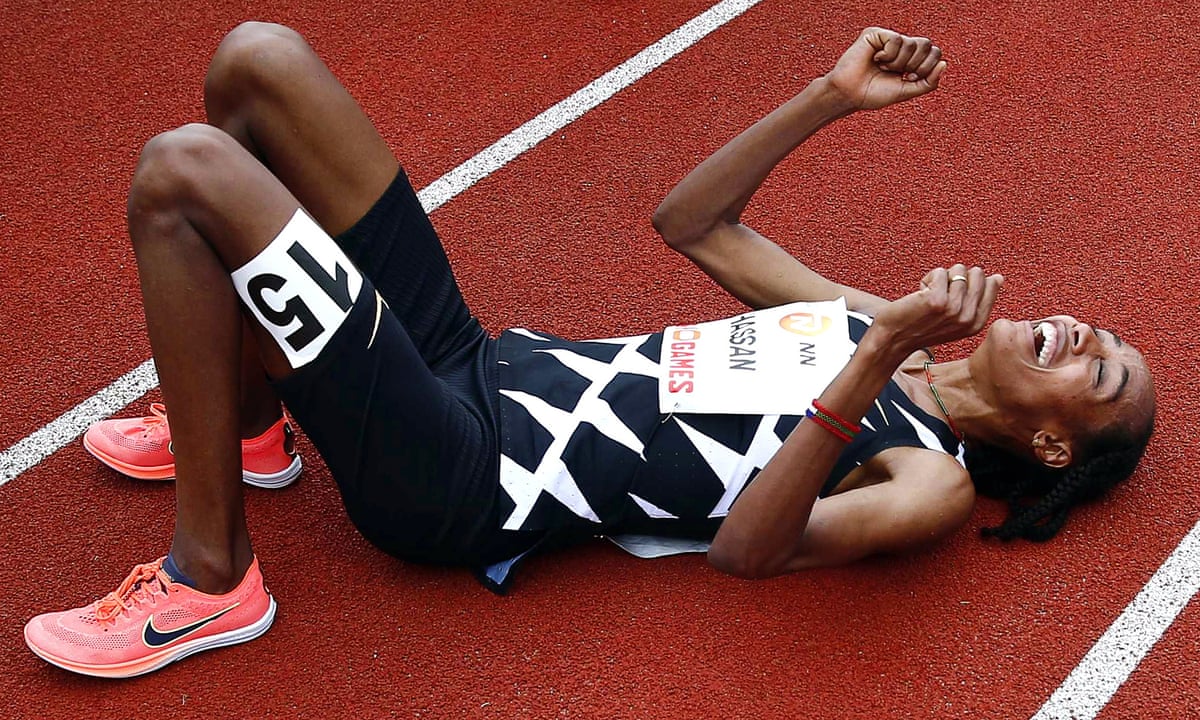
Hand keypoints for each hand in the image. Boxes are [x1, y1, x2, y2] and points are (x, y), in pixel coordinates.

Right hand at [824, 27, 946, 110]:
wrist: (850, 95)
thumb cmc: (873, 94)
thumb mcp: (907, 91)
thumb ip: (929, 82)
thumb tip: (944, 63)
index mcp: (910, 58)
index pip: (934, 52)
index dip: (926, 67)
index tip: (908, 79)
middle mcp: (901, 46)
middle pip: (926, 44)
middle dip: (914, 65)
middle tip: (897, 73)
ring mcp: (888, 39)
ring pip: (911, 43)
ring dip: (898, 62)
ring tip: (883, 67)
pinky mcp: (876, 34)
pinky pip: (896, 39)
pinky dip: (888, 55)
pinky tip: (876, 59)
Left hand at [871, 264, 1003, 355]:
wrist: (892, 339)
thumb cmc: (919, 327)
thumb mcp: (955, 319)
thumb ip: (976, 301)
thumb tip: (998, 277)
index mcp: (977, 323)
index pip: (991, 285)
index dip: (968, 282)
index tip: (951, 295)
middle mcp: (969, 318)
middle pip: (977, 273)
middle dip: (956, 277)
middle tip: (939, 294)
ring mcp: (955, 309)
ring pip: (958, 270)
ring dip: (939, 278)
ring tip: (927, 296)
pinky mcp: (938, 300)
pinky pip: (940, 272)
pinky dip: (927, 278)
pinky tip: (919, 294)